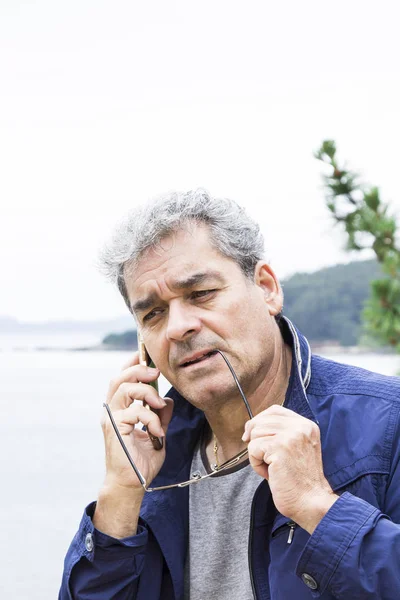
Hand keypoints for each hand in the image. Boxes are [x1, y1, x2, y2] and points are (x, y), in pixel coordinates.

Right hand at [101, 352, 173, 491]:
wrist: (132, 484)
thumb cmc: (142, 461)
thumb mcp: (157, 432)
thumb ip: (161, 415)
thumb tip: (168, 400)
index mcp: (119, 409)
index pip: (121, 379)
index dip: (131, 364)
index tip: (145, 356)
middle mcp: (111, 411)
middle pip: (119, 378)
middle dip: (138, 370)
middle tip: (156, 373)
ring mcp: (111, 419)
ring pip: (124, 389)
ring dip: (147, 392)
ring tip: (159, 405)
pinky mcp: (115, 429)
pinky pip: (135, 412)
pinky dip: (151, 419)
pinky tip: (158, 432)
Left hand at [242, 405, 337, 532]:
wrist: (311, 503)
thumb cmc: (298, 480)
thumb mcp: (295, 448)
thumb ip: (280, 433)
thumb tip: (250, 427)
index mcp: (306, 425)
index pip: (274, 410)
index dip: (259, 421)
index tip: (252, 437)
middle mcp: (301, 426)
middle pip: (261, 421)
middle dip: (256, 440)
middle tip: (267, 460)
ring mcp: (291, 435)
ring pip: (255, 434)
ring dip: (257, 454)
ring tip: (272, 468)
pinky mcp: (280, 447)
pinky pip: (253, 448)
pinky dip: (256, 463)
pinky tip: (270, 473)